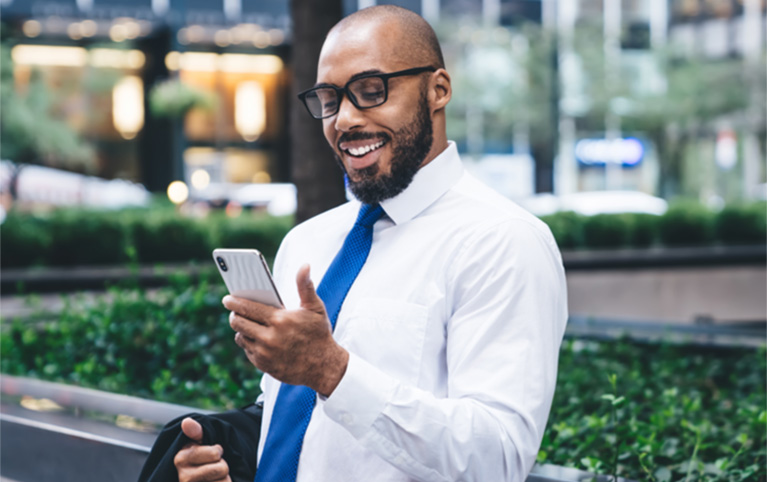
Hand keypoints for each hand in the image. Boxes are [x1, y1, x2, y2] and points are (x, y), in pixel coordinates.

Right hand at [174, 417, 230, 481]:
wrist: (200, 480)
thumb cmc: (201, 459)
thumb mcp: (199, 443)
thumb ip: (196, 431)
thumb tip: (187, 422)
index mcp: (180, 459)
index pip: (216, 453)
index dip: (218, 451)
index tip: (211, 454)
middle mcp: (183, 478)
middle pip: (222, 468)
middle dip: (223, 466)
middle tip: (212, 468)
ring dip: (224, 480)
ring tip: (213, 480)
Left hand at [224, 264, 348, 395]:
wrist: (324, 368)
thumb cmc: (319, 334)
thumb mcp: (315, 308)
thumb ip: (305, 286)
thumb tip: (305, 266)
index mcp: (280, 320)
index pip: (248, 308)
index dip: (234, 302)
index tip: (227, 298)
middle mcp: (269, 338)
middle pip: (239, 323)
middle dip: (234, 314)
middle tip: (234, 310)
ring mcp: (265, 353)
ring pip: (241, 337)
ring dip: (241, 329)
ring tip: (245, 323)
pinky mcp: (263, 365)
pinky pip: (247, 351)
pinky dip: (249, 343)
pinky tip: (255, 337)